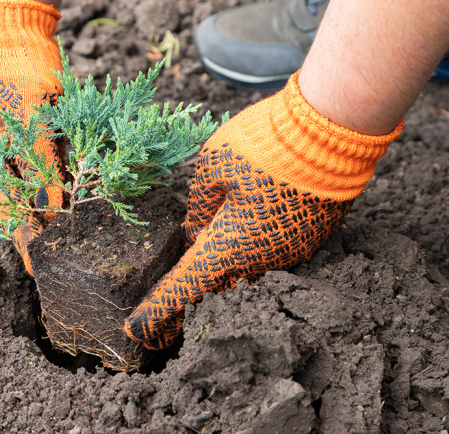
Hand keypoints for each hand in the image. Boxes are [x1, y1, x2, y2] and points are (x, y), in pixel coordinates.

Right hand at [0, 0, 65, 274]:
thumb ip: (41, 159)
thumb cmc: (11, 64)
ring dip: (50, 209)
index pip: (0, 209)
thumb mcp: (29, 112)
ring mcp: (10, 145)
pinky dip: (58, 181)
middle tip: (62, 257)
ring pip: (32, 187)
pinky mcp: (29, 133)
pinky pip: (43, 165)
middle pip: (16, 203)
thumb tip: (55, 204)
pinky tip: (75, 197)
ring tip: (71, 237)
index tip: (39, 268)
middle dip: (38, 230)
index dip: (21, 240)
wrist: (13, 25)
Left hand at [124, 72, 402, 348]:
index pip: (183, 288)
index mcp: (227, 247)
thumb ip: (198, 206)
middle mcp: (259, 261)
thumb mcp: (211, 167)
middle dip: (190, 289)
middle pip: (214, 283)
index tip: (136, 331)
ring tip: (213, 240)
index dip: (156, 311)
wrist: (330, 134)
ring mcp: (288, 254)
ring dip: (225, 262)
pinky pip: (270, 254)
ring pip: (245, 269)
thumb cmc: (263, 147)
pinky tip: (248, 222)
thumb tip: (197, 229)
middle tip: (167, 295)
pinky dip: (252, 247)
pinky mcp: (309, 240)